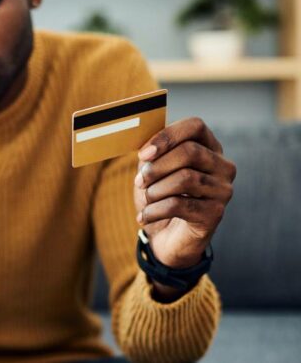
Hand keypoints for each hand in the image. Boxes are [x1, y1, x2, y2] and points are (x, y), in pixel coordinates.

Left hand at [133, 118, 235, 272]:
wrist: (166, 236)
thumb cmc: (160, 196)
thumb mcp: (152, 170)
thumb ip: (151, 153)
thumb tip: (146, 148)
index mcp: (209, 147)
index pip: (195, 126)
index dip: (166, 137)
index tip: (143, 154)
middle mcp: (223, 166)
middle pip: (190, 152)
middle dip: (157, 167)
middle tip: (139, 181)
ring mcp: (223, 190)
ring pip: (185, 179)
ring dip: (155, 190)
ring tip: (146, 199)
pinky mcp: (216, 214)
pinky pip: (180, 205)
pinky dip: (154, 210)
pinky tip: (144, 218)